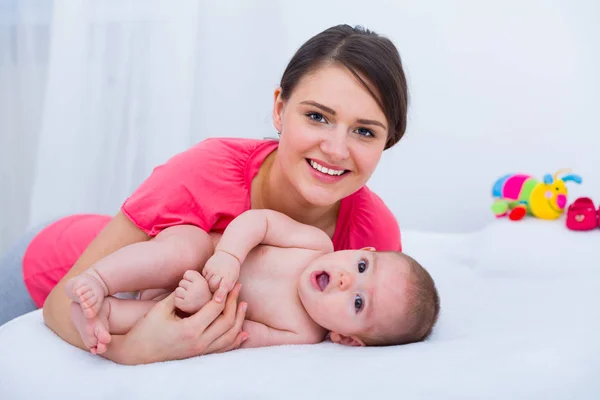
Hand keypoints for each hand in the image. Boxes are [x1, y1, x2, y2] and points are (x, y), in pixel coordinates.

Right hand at [104, 283, 247, 364]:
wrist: (137, 354)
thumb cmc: (146, 329)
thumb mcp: (161, 308)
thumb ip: (180, 295)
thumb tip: (194, 280)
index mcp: (190, 329)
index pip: (215, 308)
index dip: (223, 293)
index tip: (227, 280)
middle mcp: (199, 342)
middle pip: (227, 321)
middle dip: (234, 302)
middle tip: (238, 286)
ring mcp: (201, 351)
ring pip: (230, 336)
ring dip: (239, 319)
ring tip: (244, 304)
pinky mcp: (200, 355)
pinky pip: (224, 349)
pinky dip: (236, 340)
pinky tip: (243, 332)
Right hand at [202, 250, 240, 301]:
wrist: (228, 254)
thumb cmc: (232, 270)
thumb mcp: (234, 279)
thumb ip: (228, 288)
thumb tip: (221, 299)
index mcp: (229, 276)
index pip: (224, 286)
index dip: (221, 294)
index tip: (217, 300)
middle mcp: (220, 272)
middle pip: (212, 286)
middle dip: (212, 290)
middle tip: (215, 289)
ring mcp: (212, 269)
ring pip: (206, 282)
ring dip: (208, 285)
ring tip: (213, 282)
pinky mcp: (206, 266)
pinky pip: (203, 277)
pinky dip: (205, 279)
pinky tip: (210, 276)